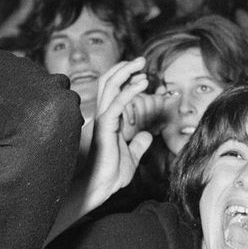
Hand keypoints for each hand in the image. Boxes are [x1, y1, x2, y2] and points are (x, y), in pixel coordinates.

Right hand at [88, 59, 154, 197]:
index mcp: (108, 120)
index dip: (124, 77)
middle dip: (124, 67)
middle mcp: (102, 116)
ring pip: (110, 87)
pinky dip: (129, 91)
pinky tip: (142, 83)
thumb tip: (147, 136)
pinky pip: (116, 104)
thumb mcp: (132, 157)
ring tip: (142, 64)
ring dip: (126, 72)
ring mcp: (102, 121)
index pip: (112, 90)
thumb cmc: (111, 175)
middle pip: (108, 82)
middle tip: (141, 59)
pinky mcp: (105, 129)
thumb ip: (138, 144)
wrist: (101, 189)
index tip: (141, 71)